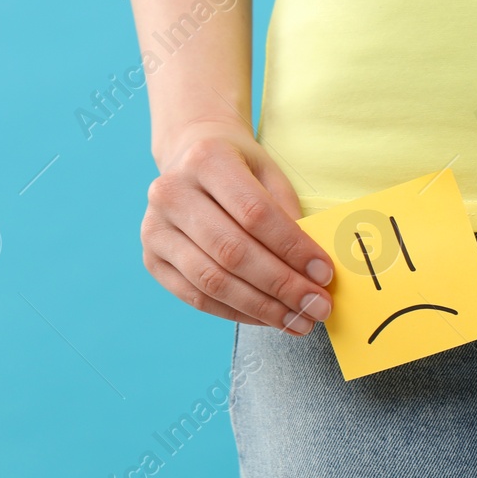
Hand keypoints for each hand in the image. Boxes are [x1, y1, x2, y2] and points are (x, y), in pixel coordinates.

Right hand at [142, 119, 333, 333]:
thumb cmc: (239, 168)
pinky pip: (196, 297)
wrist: (188, 157)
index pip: (255, 213)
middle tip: (318, 307)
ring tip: (299, 321)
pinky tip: (269, 318)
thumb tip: (314, 270)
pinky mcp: (152, 259)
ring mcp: (155, 228)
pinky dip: (237, 313)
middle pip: (233, 252)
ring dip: (262, 308)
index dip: (293, 248)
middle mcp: (172, 192)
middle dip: (282, 286)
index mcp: (207, 159)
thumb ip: (289, 213)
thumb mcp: (269, 173)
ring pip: (212, 281)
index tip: (324, 274)